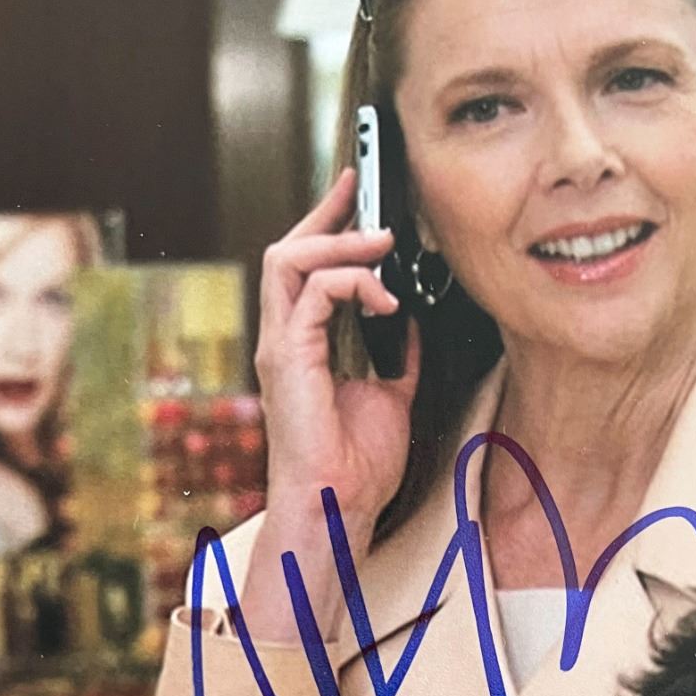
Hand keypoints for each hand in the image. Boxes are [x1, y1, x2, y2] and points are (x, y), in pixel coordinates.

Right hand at [255, 165, 419, 533]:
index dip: (328, 224)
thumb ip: (398, 355)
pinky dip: (353, 284)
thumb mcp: (392, 397)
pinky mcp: (290, 357)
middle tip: (364, 190)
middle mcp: (284, 339)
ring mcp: (282, 346)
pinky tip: (387, 299)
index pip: (304, 267)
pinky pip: (314, 293)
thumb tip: (414, 321)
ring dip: (338, 241)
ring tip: (382, 243)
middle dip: (327, 214)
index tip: (359, 195)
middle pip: (288, 249)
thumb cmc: (357, 466)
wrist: (338, 505)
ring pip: (290, 259)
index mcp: (303, 345)